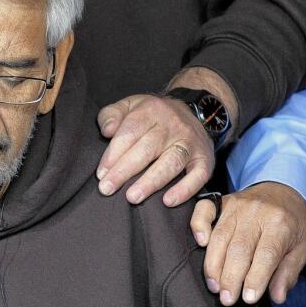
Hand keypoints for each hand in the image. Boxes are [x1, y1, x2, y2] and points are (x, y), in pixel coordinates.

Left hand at [95, 94, 214, 206]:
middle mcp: (172, 126)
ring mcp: (190, 143)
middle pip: (147, 149)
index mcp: (151, 111)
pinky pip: (198, 175)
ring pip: (170, 163)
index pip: (129, 133)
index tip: (101, 174)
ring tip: (133, 197)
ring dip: (151, 181)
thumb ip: (111, 115)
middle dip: (125, 171)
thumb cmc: (154, 115)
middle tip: (107, 189)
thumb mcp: (130, 105)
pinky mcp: (204, 159)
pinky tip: (168, 201)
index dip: (113, 155)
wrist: (196, 111)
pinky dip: (185, 189)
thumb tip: (106, 131)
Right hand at [192, 182, 305, 305]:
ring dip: (213, 265)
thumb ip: (288, 273)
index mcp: (281, 224)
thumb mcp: (300, 248)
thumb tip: (277, 296)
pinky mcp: (222, 201)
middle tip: (227, 299)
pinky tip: (201, 245)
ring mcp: (237, 205)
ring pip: (220, 237)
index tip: (248, 298)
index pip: (266, 254)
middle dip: (231, 278)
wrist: (283, 190)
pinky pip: (204, 211)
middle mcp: (257, 212)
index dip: (256, 278)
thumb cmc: (290, 225)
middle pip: (239, 248)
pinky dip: (198, 226)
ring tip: (215, 287)